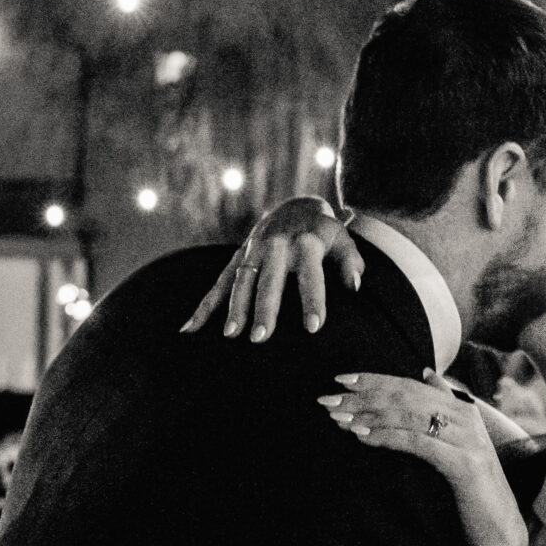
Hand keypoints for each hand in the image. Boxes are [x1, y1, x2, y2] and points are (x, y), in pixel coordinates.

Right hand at [181, 195, 361, 340]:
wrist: (296, 206)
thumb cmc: (325, 234)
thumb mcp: (344, 241)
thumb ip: (351, 263)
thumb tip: (355, 286)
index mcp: (306, 243)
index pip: (311, 275)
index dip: (313, 301)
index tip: (313, 328)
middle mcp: (277, 246)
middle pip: (270, 281)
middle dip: (264, 309)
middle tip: (261, 338)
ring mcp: (253, 251)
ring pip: (241, 281)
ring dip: (235, 308)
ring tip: (231, 335)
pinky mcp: (238, 258)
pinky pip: (218, 283)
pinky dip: (204, 306)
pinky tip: (190, 329)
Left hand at [322, 370, 525, 545]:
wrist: (497, 533)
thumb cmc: (469, 491)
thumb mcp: (456, 443)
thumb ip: (443, 407)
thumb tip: (426, 371)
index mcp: (463, 408)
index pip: (411, 384)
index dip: (375, 379)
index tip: (340, 380)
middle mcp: (467, 417)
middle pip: (406, 396)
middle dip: (364, 396)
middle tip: (329, 399)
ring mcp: (468, 439)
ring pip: (409, 416)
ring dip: (369, 415)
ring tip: (338, 419)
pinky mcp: (465, 464)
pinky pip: (418, 442)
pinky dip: (387, 436)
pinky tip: (362, 437)